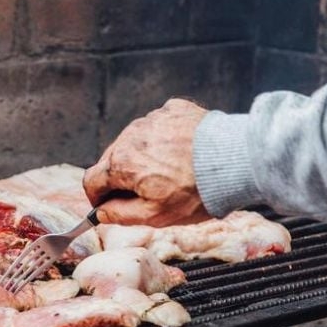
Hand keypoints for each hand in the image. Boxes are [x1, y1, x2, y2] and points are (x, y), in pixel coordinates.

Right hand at [84, 98, 210, 226]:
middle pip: (111, 160)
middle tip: (146, 193)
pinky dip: (163, 139)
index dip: (97, 198)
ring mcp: (152, 119)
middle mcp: (130, 136)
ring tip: (169, 172)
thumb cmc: (196, 192)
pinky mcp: (173, 110)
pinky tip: (181, 152)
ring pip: (134, 142)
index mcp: (120, 163)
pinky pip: (157, 126)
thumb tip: (101, 212)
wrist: (235, 160)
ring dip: (142, 157)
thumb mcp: (155, 216)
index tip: (109, 205)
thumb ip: (120, 215)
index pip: (91, 181)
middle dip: (121, 177)